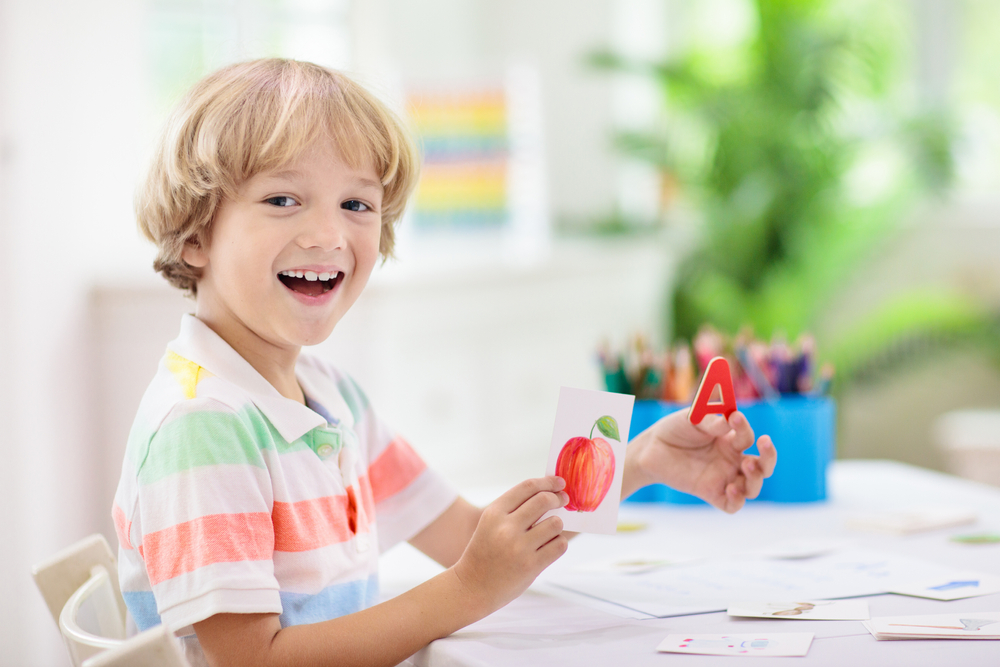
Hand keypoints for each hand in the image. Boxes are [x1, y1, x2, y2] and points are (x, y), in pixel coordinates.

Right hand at [452, 477, 568, 614]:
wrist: (472, 587)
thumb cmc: (486, 552)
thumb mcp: (491, 524)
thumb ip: (515, 509)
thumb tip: (550, 493)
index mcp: (494, 513)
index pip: (528, 487)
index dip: (547, 482)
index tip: (559, 482)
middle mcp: (506, 528)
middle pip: (544, 500)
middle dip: (558, 498)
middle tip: (563, 500)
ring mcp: (519, 547)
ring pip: (555, 523)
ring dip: (557, 524)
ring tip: (550, 531)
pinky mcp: (531, 566)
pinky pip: (559, 545)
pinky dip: (559, 543)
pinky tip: (550, 546)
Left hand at [624, 409, 775, 512]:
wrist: (651, 448)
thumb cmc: (675, 429)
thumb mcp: (692, 419)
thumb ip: (712, 422)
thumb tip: (730, 419)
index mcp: (730, 440)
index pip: (748, 437)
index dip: (744, 427)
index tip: (734, 417)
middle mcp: (731, 460)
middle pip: (763, 465)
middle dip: (770, 456)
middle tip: (765, 443)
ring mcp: (723, 477)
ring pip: (752, 486)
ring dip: (757, 478)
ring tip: (747, 465)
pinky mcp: (710, 493)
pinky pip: (732, 505)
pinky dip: (737, 500)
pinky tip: (731, 489)